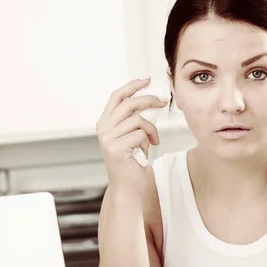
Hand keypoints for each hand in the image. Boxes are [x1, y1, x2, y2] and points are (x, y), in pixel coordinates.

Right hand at [96, 78, 166, 193]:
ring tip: (153, 141)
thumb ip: (134, 120)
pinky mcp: (116, 149)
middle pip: (129, 104)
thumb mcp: (131, 137)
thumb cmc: (133, 163)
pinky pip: (139, 135)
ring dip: (151, 130)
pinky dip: (148, 142)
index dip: (132, 86)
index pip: (117, 96)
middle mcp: (103, 129)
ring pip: (138, 120)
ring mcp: (108, 139)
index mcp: (105, 123)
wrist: (128, 187)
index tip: (147, 80)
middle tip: (163, 102)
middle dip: (149, 100)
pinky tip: (145, 152)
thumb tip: (151, 100)